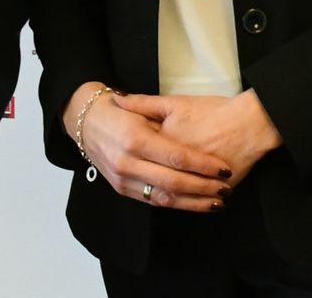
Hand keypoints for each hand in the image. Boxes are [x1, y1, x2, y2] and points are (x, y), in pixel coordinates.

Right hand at [62, 82, 231, 211]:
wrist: (86, 125)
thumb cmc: (117, 112)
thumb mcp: (139, 107)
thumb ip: (165, 118)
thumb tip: (196, 123)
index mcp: (135, 139)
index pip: (176, 157)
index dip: (202, 165)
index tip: (224, 168)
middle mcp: (127, 163)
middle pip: (173, 182)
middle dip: (203, 188)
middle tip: (226, 188)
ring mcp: (123, 180)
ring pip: (164, 197)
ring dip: (194, 202)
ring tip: (218, 202)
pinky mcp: (123, 190)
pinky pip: (154, 201)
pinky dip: (178, 204)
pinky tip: (196, 204)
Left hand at [112, 90, 281, 187]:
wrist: (250, 121)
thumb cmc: (213, 110)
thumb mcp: (175, 103)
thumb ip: (143, 104)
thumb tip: (116, 99)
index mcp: (163, 146)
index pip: (141, 159)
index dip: (135, 159)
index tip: (130, 158)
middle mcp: (178, 168)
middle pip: (155, 182)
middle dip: (145, 180)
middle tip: (140, 179)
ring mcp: (197, 184)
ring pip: (174, 198)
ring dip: (161, 197)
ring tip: (155, 192)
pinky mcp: (213, 193)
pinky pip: (196, 203)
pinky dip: (188, 205)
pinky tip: (183, 202)